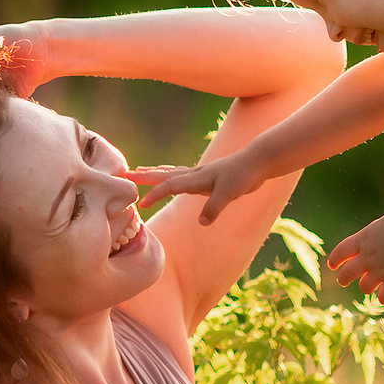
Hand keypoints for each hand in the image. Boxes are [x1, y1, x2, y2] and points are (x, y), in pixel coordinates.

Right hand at [129, 145, 274, 223]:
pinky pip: (182, 176)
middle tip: (126, 175)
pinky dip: (171, 176)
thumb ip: (215, 208)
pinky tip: (171, 177)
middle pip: (164, 175)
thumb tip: (202, 222)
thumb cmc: (243, 175)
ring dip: (155, 174)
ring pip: (171, 173)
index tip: (141, 205)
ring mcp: (200, 174)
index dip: (155, 195)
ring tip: (140, 172)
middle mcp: (195, 174)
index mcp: (197, 178)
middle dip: (145, 177)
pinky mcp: (207, 177)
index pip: (170, 186)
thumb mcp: (229, 194)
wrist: (257, 161)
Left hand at [327, 211, 383, 302]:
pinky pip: (383, 298)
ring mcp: (380, 271)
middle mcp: (367, 257)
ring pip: (364, 288)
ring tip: (372, 285)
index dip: (334, 260)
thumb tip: (368, 246)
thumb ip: (371, 237)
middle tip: (344, 280)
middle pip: (346, 274)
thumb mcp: (382, 225)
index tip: (332, 265)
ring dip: (366, 287)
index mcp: (363, 240)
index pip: (339, 252)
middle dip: (343, 278)